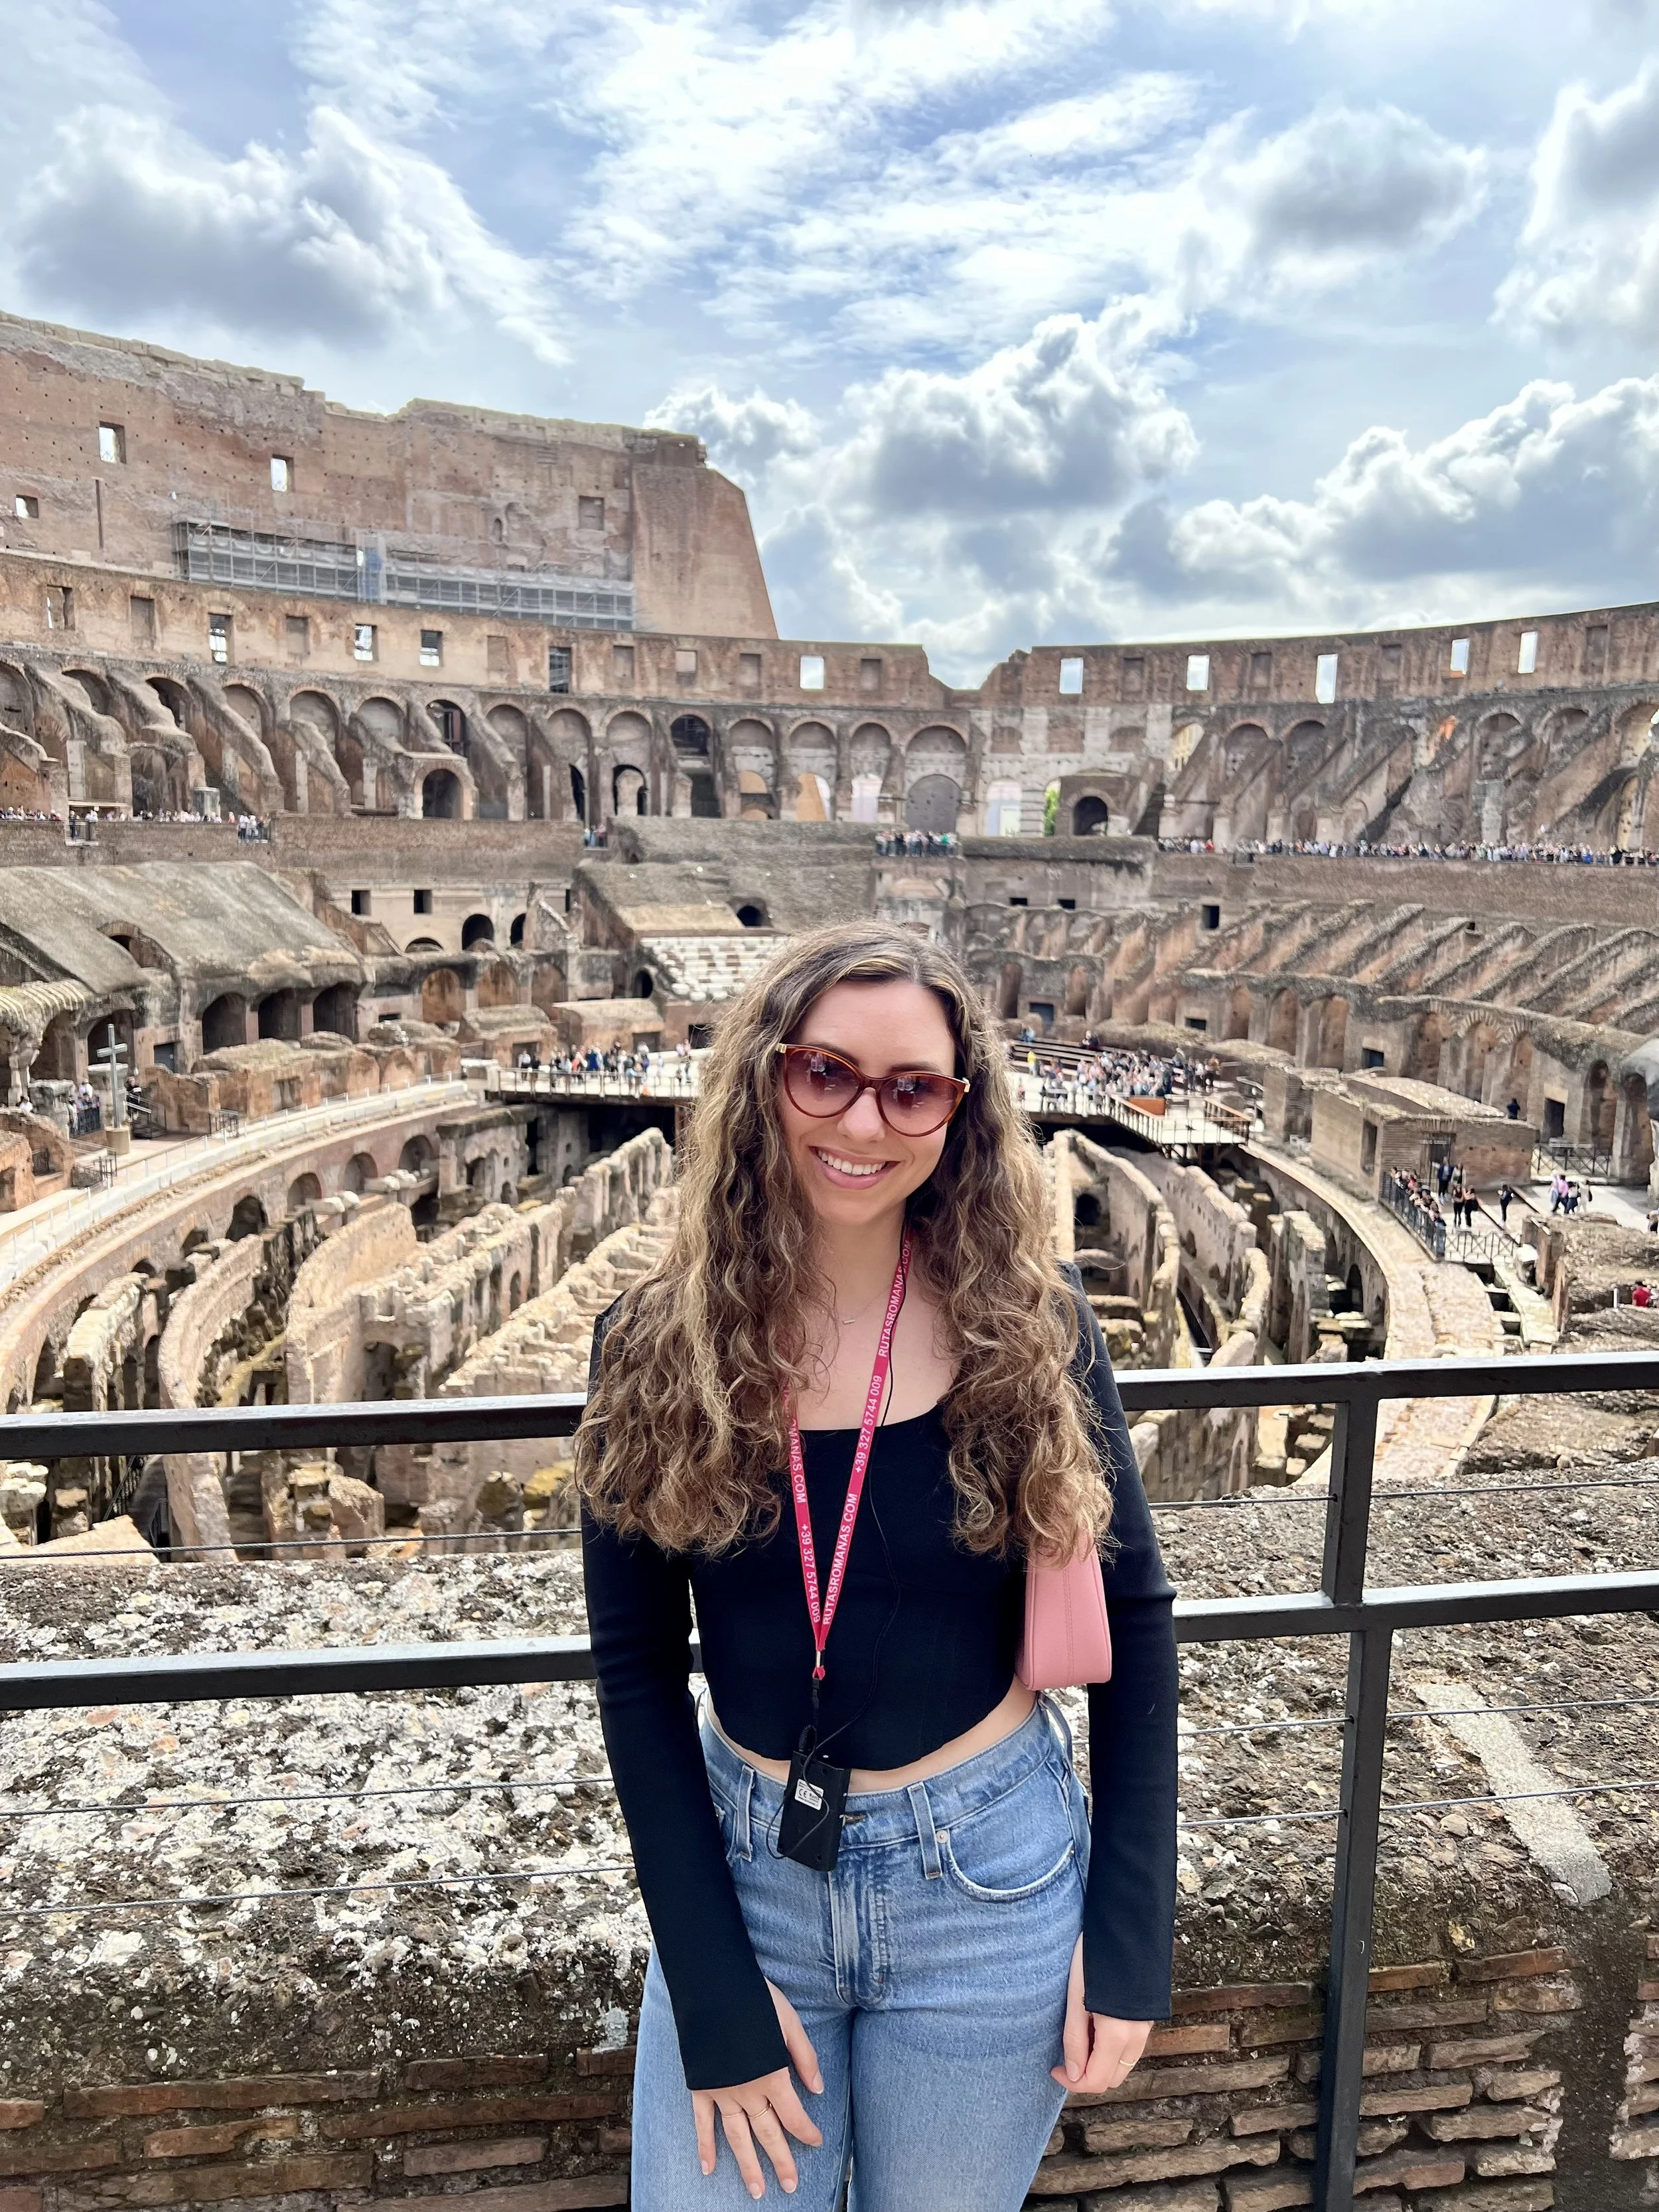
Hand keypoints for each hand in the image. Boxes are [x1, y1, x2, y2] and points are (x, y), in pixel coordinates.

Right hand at [693, 1979, 823, 2198]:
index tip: (816, 2142)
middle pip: (767, 2133)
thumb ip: (804, 2057)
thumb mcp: (789, 2021)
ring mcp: (721, 2091)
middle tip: (790, 2186)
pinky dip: (705, 2146)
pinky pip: (703, 2122)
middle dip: (781, 2160)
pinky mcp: (701, 2087)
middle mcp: (747, 2090)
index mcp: (771, 2074)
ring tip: (756, 2190)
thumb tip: (819, 2088)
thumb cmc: (755, 1998)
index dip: (806, 2130)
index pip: (793, 2114)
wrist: (713, 1987)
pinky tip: (708, 2168)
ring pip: (737, 2136)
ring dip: (747, 2165)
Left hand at [1050, 1935, 1151, 2095]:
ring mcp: (1145, 2028)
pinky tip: (1096, 2027)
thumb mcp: (1076, 1997)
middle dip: (1087, 2075)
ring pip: (1121, 2064)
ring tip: (1080, 2037)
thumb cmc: (1095, 1958)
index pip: (1096, 2081)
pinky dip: (1111, 2049)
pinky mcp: (1146, 2018)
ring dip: (1099, 2062)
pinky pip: (1129, 2048)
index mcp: (1117, 2034)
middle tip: (1065, 2055)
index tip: (1054, 2068)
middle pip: (1111, 2078)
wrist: (1127, 1927)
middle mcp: (1137, 2037)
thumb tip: (1073, 2073)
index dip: (1072, 2082)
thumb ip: (1075, 2039)